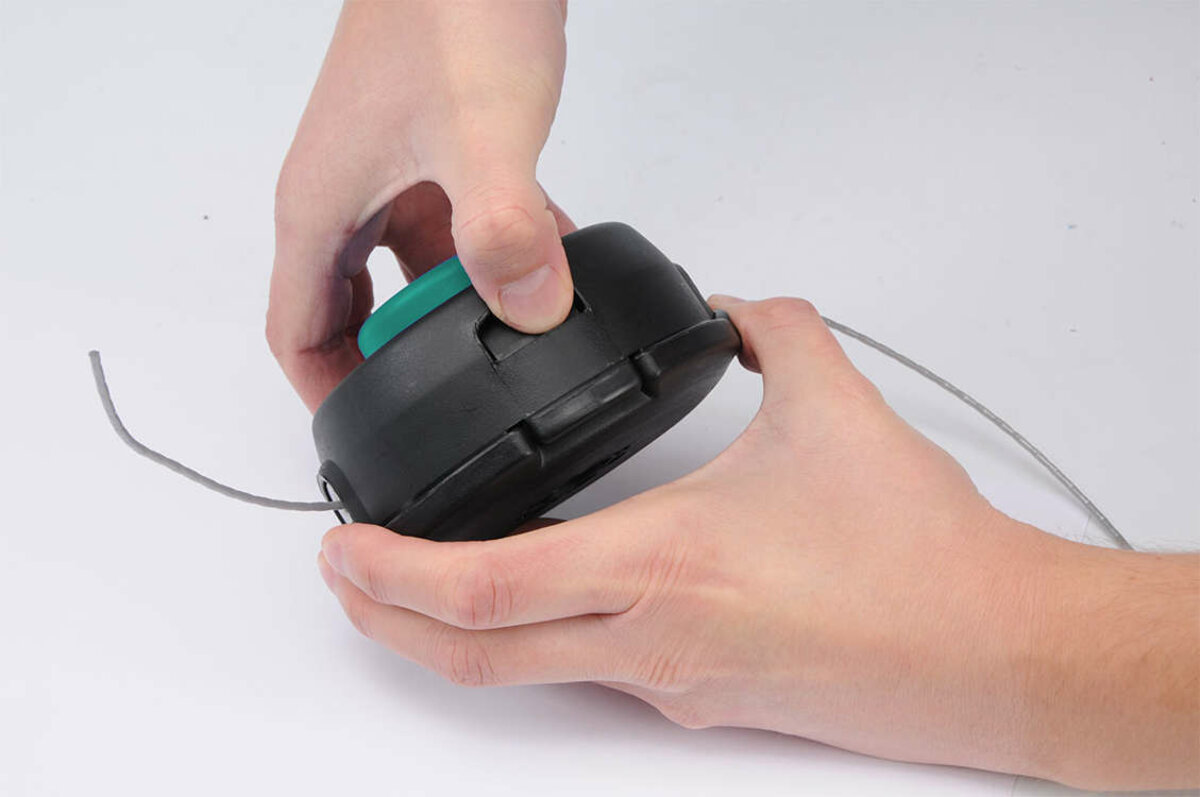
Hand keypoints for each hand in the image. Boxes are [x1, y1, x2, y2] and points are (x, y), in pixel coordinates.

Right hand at [268, 0, 574, 410]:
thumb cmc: (453, 7)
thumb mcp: (483, 129)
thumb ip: (502, 224)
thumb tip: (526, 311)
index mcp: (322, 208)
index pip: (295, 332)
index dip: (327, 395)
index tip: (375, 435)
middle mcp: (345, 196)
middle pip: (348, 313)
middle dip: (400, 361)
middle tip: (460, 395)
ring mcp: (390, 172)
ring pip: (408, 275)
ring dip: (457, 310)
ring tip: (514, 336)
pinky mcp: (433, 152)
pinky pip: (451, 231)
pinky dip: (489, 259)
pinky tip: (546, 266)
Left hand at [317, 296, 1199, 789]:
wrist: (994, 654)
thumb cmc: (918, 557)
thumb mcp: (836, 411)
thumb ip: (776, 333)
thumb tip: (739, 312)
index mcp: (659, 567)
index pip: (487, 588)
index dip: (395, 575)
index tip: (343, 547)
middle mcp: (649, 642)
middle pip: (477, 656)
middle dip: (389, 624)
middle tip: (344, 580)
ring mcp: (672, 685)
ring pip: (531, 672)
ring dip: (463, 632)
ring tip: (429, 580)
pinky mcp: (706, 701)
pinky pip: (596, 671)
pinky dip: (544, 635)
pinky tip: (559, 592)